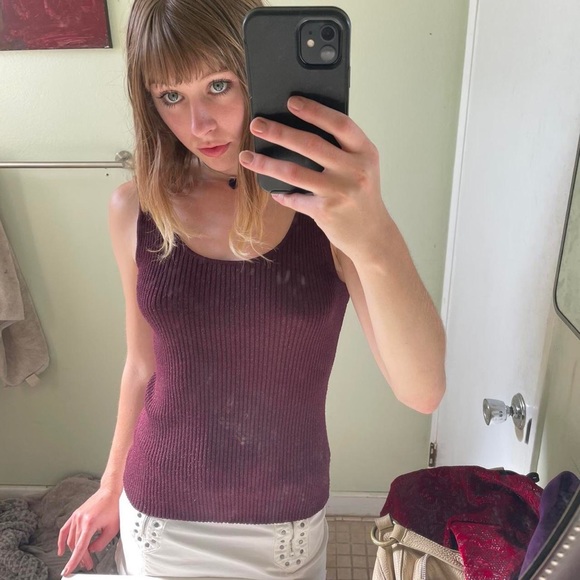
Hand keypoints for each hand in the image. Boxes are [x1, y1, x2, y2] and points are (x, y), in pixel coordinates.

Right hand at [57, 487, 119, 575]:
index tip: (69, 570)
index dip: (74, 561)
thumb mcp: (112, 528)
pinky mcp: (75, 515)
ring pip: (71, 540)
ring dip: (75, 551)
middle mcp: (80, 520)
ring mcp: (76, 517)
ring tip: (83, 558)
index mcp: (89, 523)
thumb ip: (101, 543)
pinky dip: (62, 541)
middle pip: (76, 545)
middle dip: (81, 557)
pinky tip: (61, 550)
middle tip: (88, 565)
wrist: (110, 492)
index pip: (79, 547)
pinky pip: (64, 530)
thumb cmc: (113, 507)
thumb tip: (91, 550)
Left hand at [239, 96, 391, 261]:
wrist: (371, 234)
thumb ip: (342, 148)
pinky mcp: (325, 211)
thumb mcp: (362, 166)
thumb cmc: (362, 195)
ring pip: (294, 172)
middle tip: (256, 125)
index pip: (340, 124)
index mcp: (365, 152)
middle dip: (279, 132)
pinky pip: (294, 198)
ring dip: (266, 163)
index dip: (315, 111)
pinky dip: (282, 194)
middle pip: (311, 145)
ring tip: (246, 157)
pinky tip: (273, 190)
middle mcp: (355, 170)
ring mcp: (339, 192)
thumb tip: (299, 127)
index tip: (291, 101)